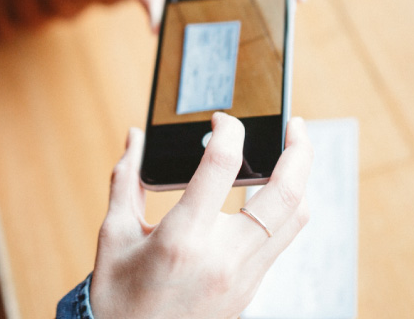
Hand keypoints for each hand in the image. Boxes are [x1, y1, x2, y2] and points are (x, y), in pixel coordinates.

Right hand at [90, 114, 312, 318]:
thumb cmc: (117, 294)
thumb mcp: (113, 233)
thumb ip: (127, 179)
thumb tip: (135, 138)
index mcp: (183, 238)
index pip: (223, 165)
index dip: (228, 130)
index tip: (222, 120)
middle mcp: (223, 258)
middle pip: (285, 194)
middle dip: (299, 151)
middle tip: (295, 125)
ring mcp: (243, 279)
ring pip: (295, 220)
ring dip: (299, 183)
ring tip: (290, 157)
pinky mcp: (249, 291)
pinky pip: (279, 243)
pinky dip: (281, 213)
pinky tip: (266, 197)